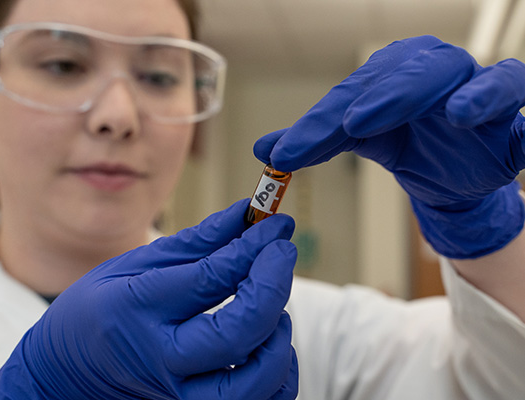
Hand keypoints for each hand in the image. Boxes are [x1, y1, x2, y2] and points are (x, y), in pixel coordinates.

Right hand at [0, 199, 298, 399]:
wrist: (67, 373)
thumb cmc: (100, 310)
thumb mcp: (135, 264)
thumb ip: (198, 243)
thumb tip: (245, 215)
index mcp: (137, 309)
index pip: (212, 278)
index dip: (254, 249)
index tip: (277, 227)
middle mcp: (160, 359)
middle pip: (238, 332)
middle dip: (274, 286)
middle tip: (283, 253)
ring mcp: (178, 395)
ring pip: (255, 380)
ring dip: (278, 335)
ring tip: (272, 307)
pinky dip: (278, 374)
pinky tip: (268, 343)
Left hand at [254, 35, 524, 257]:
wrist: (453, 172)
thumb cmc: (409, 146)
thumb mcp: (361, 141)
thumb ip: (316, 140)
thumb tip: (262, 150)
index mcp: (388, 74)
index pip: (349, 96)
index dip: (318, 124)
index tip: (289, 152)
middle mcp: (426, 69)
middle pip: (398, 75)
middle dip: (374, 98)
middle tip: (350, 124)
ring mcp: (466, 81)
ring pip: (448, 73)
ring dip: (422, 90)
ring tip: (392, 112)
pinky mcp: (503, 102)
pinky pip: (505, 88)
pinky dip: (488, 95)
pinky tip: (465, 113)